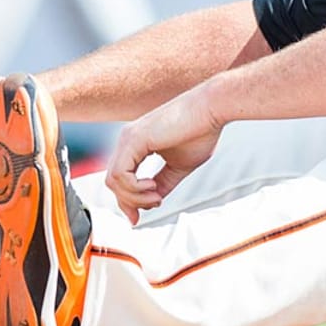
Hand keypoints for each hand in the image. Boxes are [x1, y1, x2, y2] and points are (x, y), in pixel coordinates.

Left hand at [106, 86, 222, 223]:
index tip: (140, 217)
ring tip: (157, 197)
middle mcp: (127, 139)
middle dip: (131, 202)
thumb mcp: (180, 165)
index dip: (128, 201)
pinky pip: (120, 174)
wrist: (212, 108)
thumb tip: (153, 201)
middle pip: (112, 182)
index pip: (120, 178)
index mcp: (136, 143)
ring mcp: (128, 138)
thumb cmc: (201, 131)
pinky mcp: (134, 139)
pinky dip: (134, 188)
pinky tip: (152, 186)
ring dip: (134, 197)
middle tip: (156, 203)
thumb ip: (163, 182)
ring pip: (113, 182)